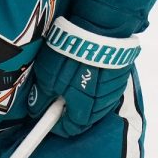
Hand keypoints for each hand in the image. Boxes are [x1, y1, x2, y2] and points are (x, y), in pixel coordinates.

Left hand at [27, 16, 139, 136]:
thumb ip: (42, 98)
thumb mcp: (47, 76)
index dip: (54, 123)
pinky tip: (84, 66)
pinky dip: (93, 81)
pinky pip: (104, 86)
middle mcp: (102, 106)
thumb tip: (36, 109)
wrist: (100, 27)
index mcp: (84, 111)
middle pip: (83, 116)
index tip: (44, 114)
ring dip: (82, 94)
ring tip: (70, 75)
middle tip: (55, 91)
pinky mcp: (121, 74)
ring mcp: (114, 90)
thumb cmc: (71, 54)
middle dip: (68, 107)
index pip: (68, 129)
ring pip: (95, 101)